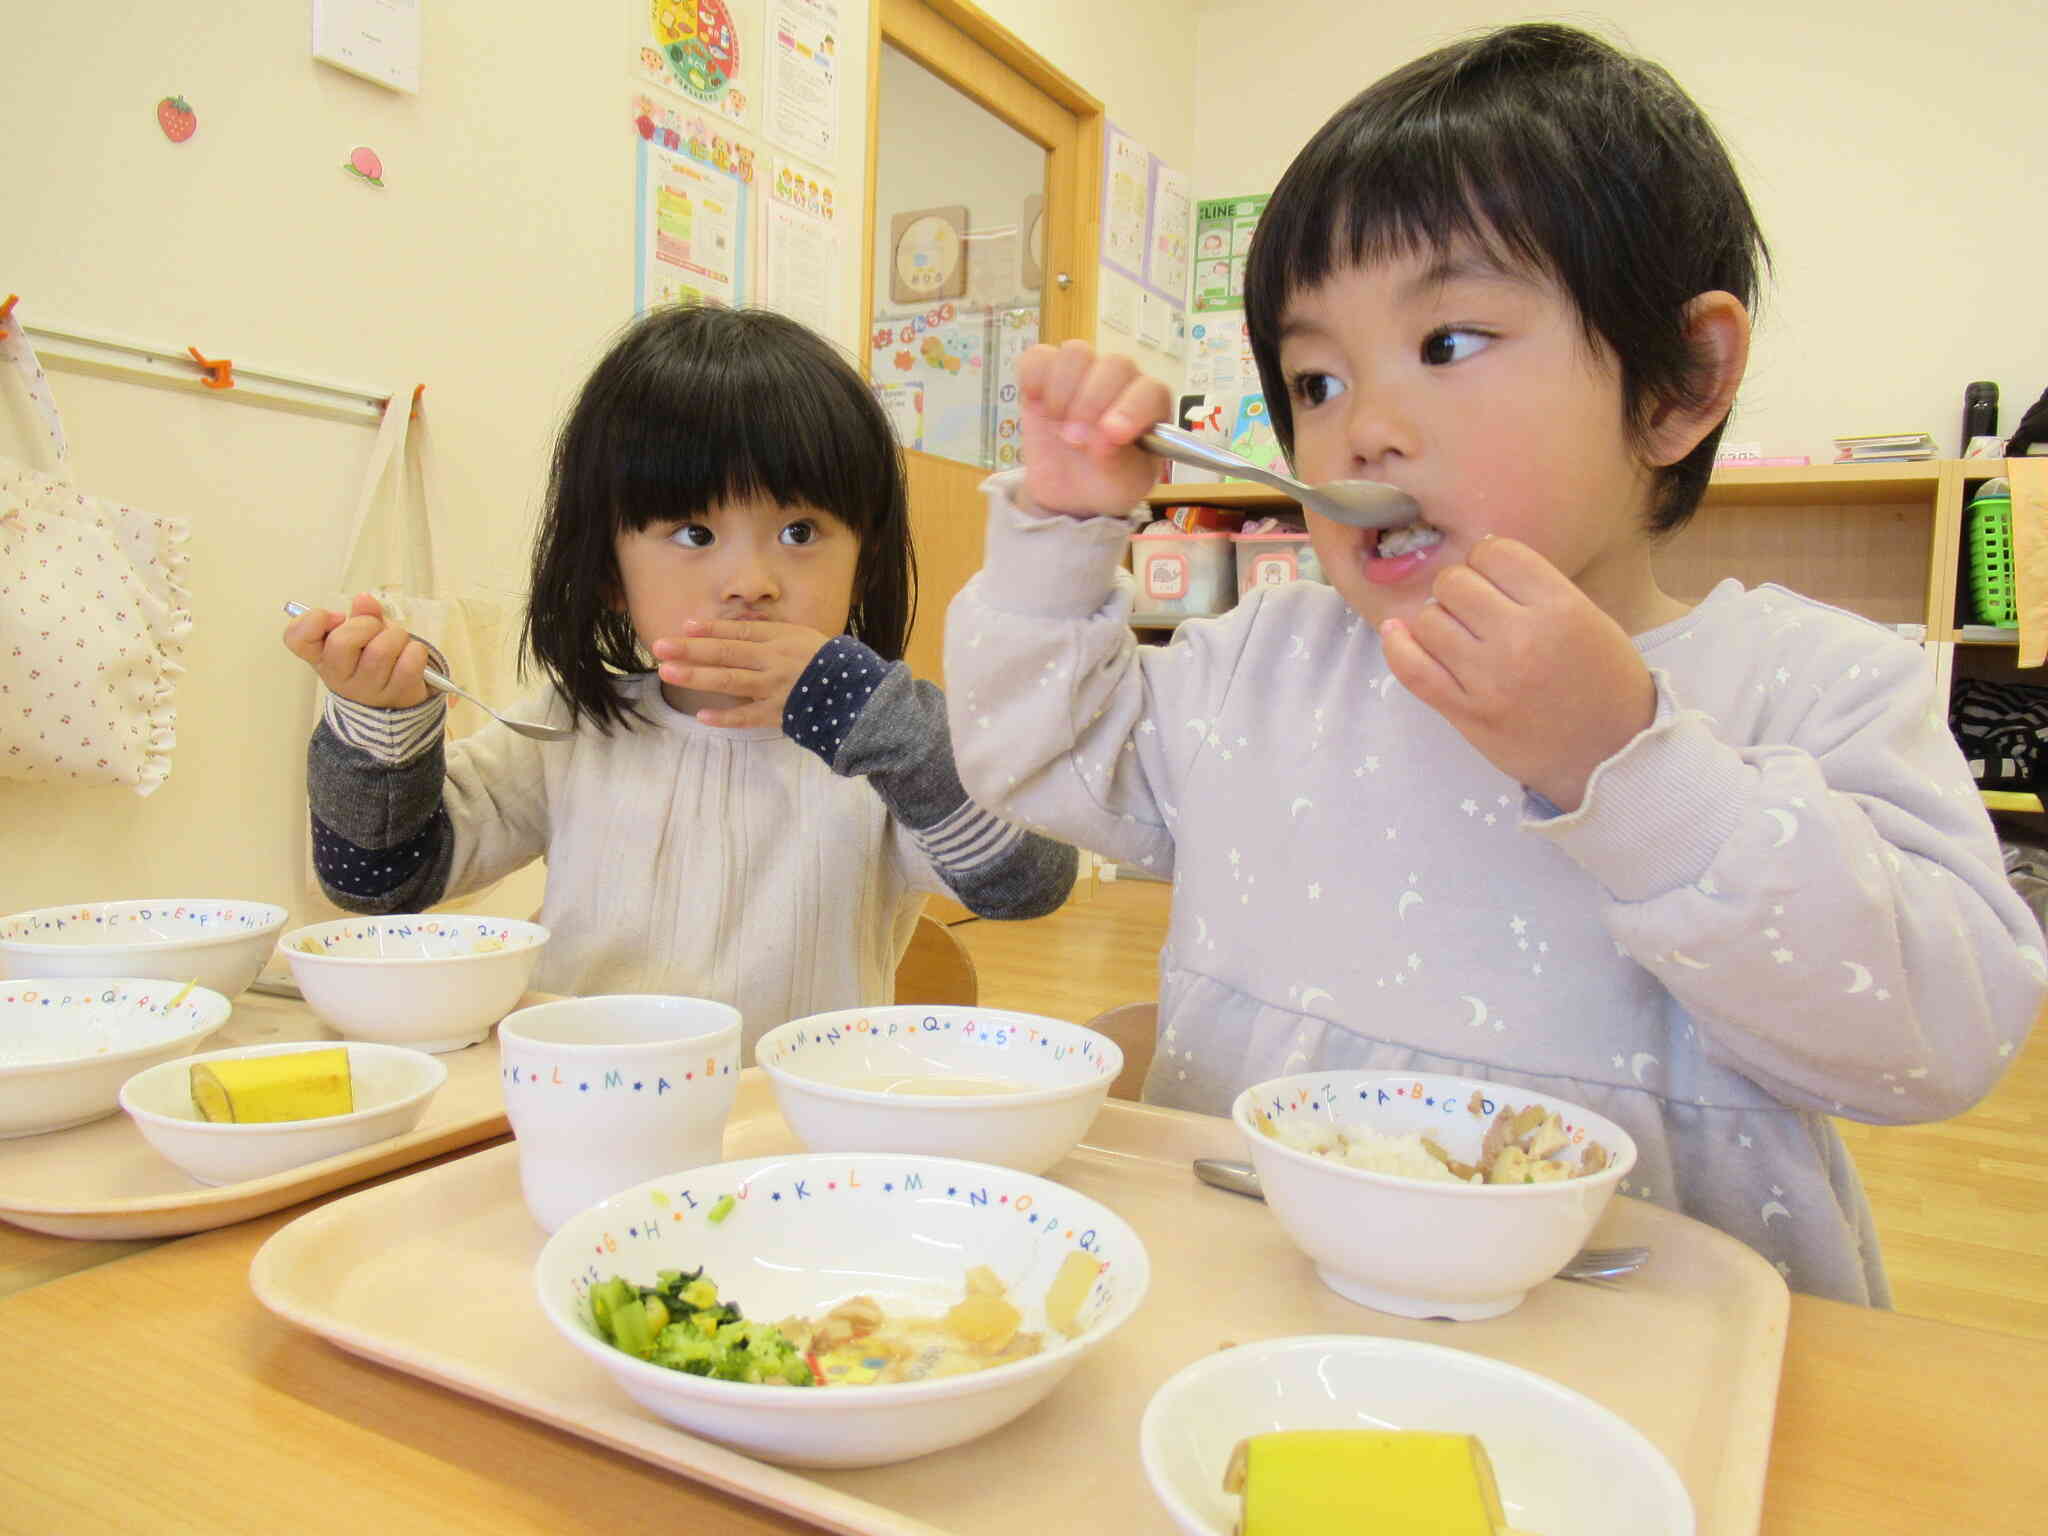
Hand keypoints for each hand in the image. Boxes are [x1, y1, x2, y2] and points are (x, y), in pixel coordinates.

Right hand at [283, 593, 431, 709]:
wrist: (393, 700)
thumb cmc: (371, 660)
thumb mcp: (360, 635)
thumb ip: (361, 615)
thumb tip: (364, 599)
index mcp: (321, 657)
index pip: (296, 638)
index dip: (313, 620)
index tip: (336, 617)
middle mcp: (338, 676)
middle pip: (342, 641)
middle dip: (366, 624)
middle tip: (375, 629)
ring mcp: (367, 689)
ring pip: (381, 649)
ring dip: (396, 635)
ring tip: (396, 642)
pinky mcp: (398, 694)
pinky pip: (410, 660)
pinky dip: (415, 650)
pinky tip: (409, 655)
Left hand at [651, 618, 832, 728]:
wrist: (860, 694)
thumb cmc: (828, 662)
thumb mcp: (802, 636)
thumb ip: (769, 631)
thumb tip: (734, 625)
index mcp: (780, 639)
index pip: (739, 630)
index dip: (711, 628)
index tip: (685, 626)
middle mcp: (774, 661)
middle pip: (726, 652)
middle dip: (691, 649)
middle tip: (660, 646)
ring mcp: (775, 688)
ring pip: (730, 680)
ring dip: (698, 676)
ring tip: (668, 672)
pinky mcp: (779, 714)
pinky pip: (748, 717)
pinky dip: (726, 717)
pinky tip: (702, 716)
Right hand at [1016, 340, 1171, 518]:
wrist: (1072, 491)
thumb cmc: (1107, 483)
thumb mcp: (1123, 487)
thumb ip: (1120, 464)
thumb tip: (1101, 439)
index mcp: (1150, 407)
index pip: (1150, 391)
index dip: (1131, 409)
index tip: (1111, 435)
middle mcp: (1121, 381)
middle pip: (1114, 365)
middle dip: (1092, 403)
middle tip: (1075, 441)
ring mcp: (1084, 372)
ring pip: (1076, 353)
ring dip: (1063, 390)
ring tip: (1057, 425)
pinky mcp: (1047, 373)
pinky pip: (1038, 357)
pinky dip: (1034, 378)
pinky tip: (1037, 405)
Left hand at [1378, 538, 1655, 811]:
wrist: (1612, 757)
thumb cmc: (1605, 685)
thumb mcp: (1590, 620)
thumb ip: (1539, 590)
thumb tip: (1482, 558)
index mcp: (1561, 608)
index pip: (1496, 552)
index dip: (1488, 559)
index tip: (1493, 578)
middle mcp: (1521, 638)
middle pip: (1455, 582)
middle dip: (1461, 589)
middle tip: (1476, 610)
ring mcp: (1489, 678)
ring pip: (1429, 619)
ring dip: (1438, 620)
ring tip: (1459, 634)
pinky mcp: (1466, 713)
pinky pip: (1411, 668)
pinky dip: (1397, 645)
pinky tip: (1399, 633)